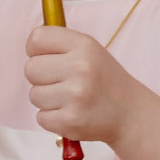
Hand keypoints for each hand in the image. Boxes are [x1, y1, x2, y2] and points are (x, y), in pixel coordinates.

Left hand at [24, 26, 142, 145]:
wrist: (130, 113)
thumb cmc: (102, 79)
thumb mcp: (89, 51)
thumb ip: (59, 44)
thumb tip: (29, 45)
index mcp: (84, 46)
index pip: (36, 38)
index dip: (35, 50)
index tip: (47, 58)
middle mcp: (80, 68)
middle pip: (30, 68)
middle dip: (41, 77)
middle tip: (62, 82)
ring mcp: (75, 96)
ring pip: (34, 95)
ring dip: (47, 99)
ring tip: (71, 99)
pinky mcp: (70, 120)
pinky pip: (41, 117)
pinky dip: (53, 118)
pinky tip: (72, 113)